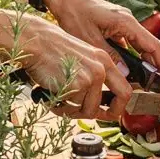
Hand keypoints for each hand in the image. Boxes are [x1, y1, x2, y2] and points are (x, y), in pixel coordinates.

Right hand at [11, 13, 132, 120]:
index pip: (125, 89)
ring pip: (89, 110)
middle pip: (117, 104)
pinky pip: (71, 108)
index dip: (120, 106)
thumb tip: (99, 103)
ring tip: (59, 99)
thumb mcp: (81, 58)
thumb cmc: (51, 50)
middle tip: (94, 116)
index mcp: (104, 60)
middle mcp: (100, 68)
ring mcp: (90, 77)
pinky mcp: (76, 85)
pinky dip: (60, 107)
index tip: (112, 112)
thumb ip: (93, 77)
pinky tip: (52, 95)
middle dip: (106, 115)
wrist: (35, 42)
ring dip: (73, 111)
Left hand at [45, 0, 159, 78]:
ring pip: (139, 45)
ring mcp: (123, 22)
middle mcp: (129, 21)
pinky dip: (131, 56)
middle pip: (150, 46)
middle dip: (156, 67)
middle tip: (156, 88)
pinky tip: (126, 69)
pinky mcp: (115, 24)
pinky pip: (129, 42)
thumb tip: (126, 74)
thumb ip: (110, 56)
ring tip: (143, 82)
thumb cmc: (74, 14)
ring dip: (143, 62)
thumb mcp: (90, 39)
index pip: (154, 46)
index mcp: (127, 22)